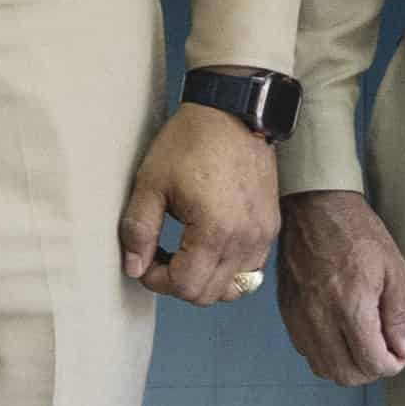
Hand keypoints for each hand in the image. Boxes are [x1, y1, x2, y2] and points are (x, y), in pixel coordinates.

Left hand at [117, 102, 280, 302]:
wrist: (233, 111)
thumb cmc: (190, 142)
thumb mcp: (151, 182)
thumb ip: (139, 229)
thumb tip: (134, 268)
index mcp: (215, 231)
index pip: (185, 286)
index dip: (157, 280)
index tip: (144, 260)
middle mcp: (246, 240)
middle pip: (208, 294)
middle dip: (177, 283)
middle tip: (159, 256)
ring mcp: (262, 235)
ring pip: (233, 287)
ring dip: (204, 279)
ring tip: (183, 251)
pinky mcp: (270, 226)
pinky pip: (249, 268)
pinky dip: (226, 268)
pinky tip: (206, 243)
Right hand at [276, 188, 404, 385]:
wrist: (314, 207)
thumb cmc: (357, 233)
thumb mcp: (394, 270)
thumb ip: (399, 316)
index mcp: (351, 308)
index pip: (373, 363)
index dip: (394, 365)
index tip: (402, 351)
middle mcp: (321, 319)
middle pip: (346, 375)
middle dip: (371, 370)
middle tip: (385, 351)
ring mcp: (299, 318)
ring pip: (323, 368)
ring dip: (347, 366)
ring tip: (363, 344)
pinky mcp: (287, 312)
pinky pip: (306, 351)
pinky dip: (326, 354)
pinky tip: (340, 334)